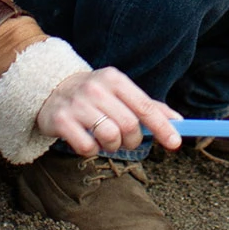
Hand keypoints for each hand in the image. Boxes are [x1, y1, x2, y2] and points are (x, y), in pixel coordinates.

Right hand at [36, 65, 181, 156]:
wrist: (50, 89)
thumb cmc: (95, 95)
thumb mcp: (120, 93)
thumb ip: (148, 107)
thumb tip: (178, 121)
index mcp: (115, 79)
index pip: (145, 106)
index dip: (162, 126)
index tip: (175, 143)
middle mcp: (96, 89)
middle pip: (129, 125)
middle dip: (133, 140)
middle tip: (126, 141)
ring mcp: (78, 104)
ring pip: (110, 137)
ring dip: (112, 146)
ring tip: (105, 139)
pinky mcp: (61, 121)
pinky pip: (87, 147)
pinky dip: (92, 150)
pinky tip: (87, 139)